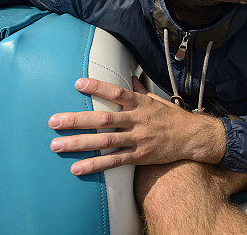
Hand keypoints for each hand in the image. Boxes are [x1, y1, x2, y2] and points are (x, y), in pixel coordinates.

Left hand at [48, 77, 226, 175]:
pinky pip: (114, 162)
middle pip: (104, 119)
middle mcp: (138, 120)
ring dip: (79, 143)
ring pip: (105, 141)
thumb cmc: (172, 117)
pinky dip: (95, 165)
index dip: (98, 87)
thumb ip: (139, 91)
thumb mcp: (156, 100)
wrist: (192, 137)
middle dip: (77, 120)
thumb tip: (129, 77)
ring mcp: (138, 139)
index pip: (117, 92)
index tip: (78, 84)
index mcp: (141, 104)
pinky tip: (77, 168)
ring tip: (56, 145)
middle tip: (53, 121)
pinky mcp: (139, 156)